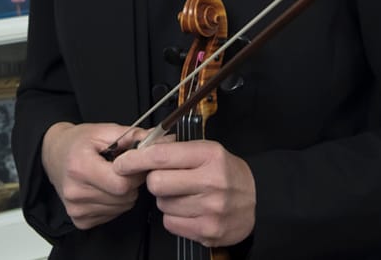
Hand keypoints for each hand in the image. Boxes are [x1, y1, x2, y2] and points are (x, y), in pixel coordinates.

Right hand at [41, 122, 147, 229]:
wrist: (54, 154)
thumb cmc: (77, 142)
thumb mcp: (102, 131)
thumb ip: (130, 135)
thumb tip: (155, 139)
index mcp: (80, 167)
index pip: (121, 184)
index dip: (134, 173)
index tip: (133, 163)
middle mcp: (75, 192)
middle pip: (123, 197)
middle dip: (132, 182)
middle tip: (125, 168)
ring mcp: (76, 210)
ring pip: (121, 208)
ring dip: (124, 193)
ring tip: (113, 176)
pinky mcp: (79, 220)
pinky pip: (112, 215)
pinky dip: (115, 202)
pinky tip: (105, 188)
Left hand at [115, 138, 255, 247]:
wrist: (258, 200)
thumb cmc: (228, 172)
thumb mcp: (209, 151)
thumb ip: (178, 151)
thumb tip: (142, 150)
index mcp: (209, 155)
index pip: (162, 156)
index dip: (136, 159)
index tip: (122, 162)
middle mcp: (210, 181)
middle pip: (157, 183)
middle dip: (155, 181)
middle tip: (166, 179)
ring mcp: (210, 209)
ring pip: (162, 204)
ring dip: (166, 200)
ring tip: (185, 194)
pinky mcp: (208, 231)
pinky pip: (171, 223)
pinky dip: (175, 217)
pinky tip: (190, 210)